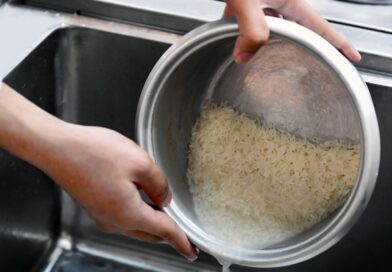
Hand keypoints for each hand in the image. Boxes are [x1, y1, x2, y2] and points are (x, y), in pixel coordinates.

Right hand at [0, 83, 197, 260]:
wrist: (57, 148)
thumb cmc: (93, 152)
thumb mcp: (139, 162)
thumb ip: (159, 183)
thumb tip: (165, 197)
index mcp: (128, 214)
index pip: (163, 231)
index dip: (181, 241)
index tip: (191, 251)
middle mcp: (113, 221)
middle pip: (149, 232)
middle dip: (168, 232)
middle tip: (183, 232)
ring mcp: (101, 215)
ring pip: (136, 225)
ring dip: (152, 221)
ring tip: (165, 209)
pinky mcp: (95, 206)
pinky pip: (123, 217)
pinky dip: (138, 213)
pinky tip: (143, 198)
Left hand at [223, 0, 360, 63]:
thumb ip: (249, 28)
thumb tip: (245, 56)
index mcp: (289, 1)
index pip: (320, 27)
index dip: (338, 43)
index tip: (352, 57)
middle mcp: (278, 1)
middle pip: (299, 30)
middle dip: (308, 47)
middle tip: (316, 64)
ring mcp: (262, 2)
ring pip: (274, 27)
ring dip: (273, 43)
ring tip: (275, 59)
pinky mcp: (245, 3)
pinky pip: (251, 22)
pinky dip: (246, 34)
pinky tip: (236, 41)